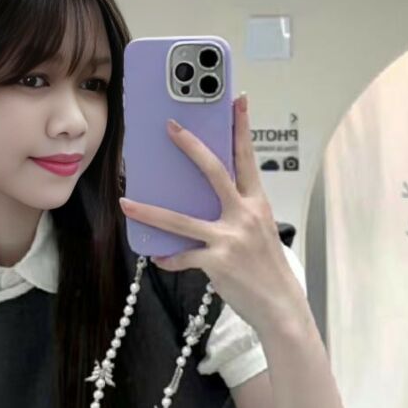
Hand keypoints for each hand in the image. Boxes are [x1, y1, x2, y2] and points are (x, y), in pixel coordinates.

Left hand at [119, 94, 304, 332]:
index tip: (238, 100)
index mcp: (257, 204)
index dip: (242, 128)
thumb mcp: (260, 234)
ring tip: (127, 203)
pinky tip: (158, 257)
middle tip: (170, 128)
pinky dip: (168, 258)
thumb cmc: (268, 270)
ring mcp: (230, 238)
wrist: (281, 307)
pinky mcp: (217, 262)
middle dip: (191, 147)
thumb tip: (203, 205)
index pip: (248, 158)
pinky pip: (183, 257)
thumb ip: (236, 215)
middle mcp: (245, 216)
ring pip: (181, 219)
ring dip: (150, 211)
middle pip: (215, 171)